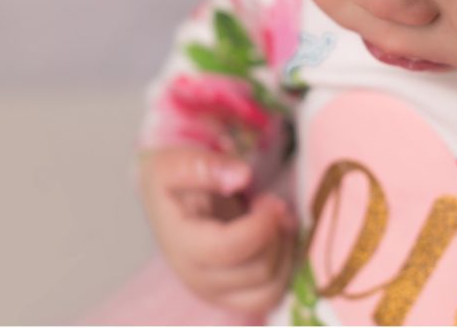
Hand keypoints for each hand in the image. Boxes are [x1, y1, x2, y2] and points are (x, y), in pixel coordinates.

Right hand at [138, 145, 296, 313]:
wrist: (171, 200)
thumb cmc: (174, 180)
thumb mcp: (175, 161)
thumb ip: (201, 165)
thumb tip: (241, 176)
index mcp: (181, 245)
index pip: (227, 250)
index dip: (259, 227)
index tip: (269, 200)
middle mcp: (197, 278)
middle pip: (256, 270)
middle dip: (274, 233)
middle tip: (271, 202)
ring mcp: (216, 292)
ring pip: (269, 289)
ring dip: (283, 251)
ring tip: (275, 220)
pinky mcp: (234, 296)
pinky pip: (271, 295)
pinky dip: (285, 266)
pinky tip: (278, 236)